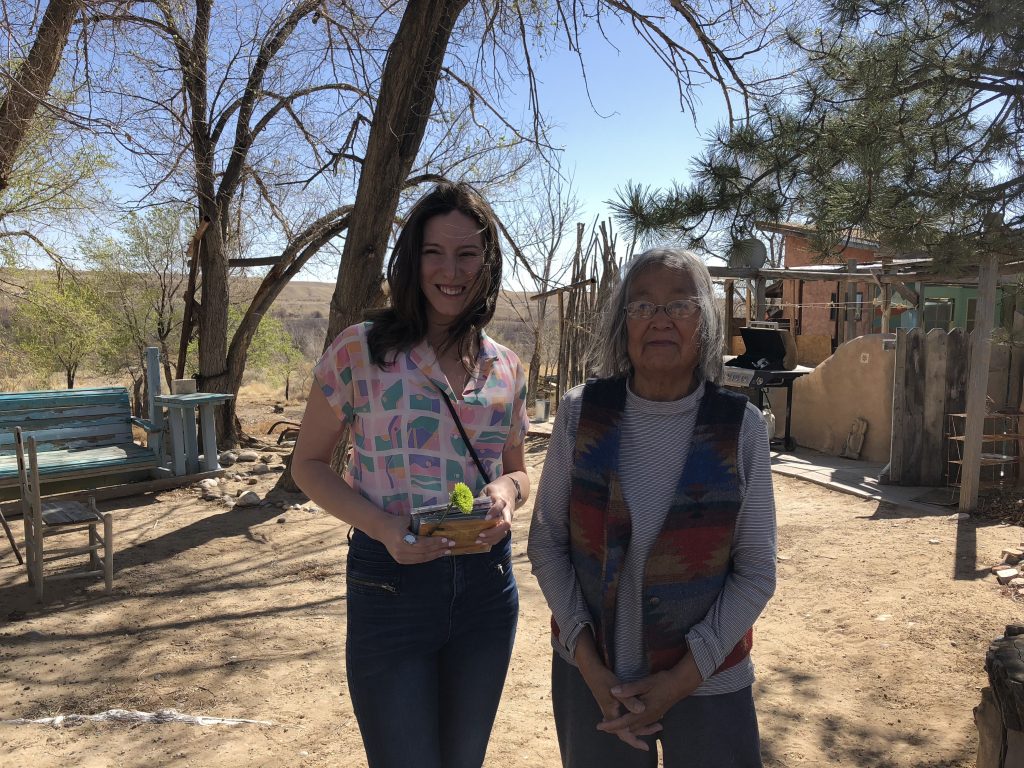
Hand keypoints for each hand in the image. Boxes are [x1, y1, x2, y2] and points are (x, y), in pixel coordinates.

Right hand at [370, 513, 452, 563]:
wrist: (382, 530)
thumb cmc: (396, 522)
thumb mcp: (407, 519)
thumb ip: (420, 524)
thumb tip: (438, 525)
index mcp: (401, 539)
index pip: (422, 543)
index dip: (435, 542)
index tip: (446, 539)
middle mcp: (400, 550)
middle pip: (424, 552)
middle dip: (439, 549)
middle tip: (451, 545)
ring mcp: (400, 557)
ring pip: (422, 559)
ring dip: (436, 555)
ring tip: (447, 551)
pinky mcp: (401, 561)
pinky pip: (418, 561)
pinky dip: (428, 558)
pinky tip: (437, 554)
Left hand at [476, 475, 516, 547]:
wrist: (509, 489)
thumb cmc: (495, 490)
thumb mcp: (486, 490)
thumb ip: (479, 499)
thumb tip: (467, 507)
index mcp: (501, 500)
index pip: (500, 506)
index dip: (493, 512)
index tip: (485, 518)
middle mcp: (507, 511)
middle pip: (506, 524)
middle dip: (494, 531)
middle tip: (480, 534)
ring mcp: (508, 518)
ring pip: (504, 532)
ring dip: (492, 538)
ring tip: (479, 540)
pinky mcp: (507, 524)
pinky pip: (502, 535)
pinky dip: (493, 540)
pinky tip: (483, 541)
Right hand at [574, 632, 660, 751]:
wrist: (592, 672)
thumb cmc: (604, 680)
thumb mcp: (617, 689)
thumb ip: (629, 700)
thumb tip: (642, 710)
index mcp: (612, 715)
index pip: (624, 734)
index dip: (635, 741)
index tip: (646, 747)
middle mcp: (611, 716)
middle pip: (626, 731)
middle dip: (640, 734)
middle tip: (656, 731)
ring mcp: (611, 711)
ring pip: (625, 725)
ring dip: (637, 726)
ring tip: (652, 725)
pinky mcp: (612, 706)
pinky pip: (624, 718)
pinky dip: (632, 720)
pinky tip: (639, 715)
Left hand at [596, 654, 701, 736]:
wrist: (680, 684)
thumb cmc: (663, 682)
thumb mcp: (645, 683)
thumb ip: (629, 689)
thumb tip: (613, 691)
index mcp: (643, 712)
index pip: (623, 723)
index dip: (610, 725)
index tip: (599, 725)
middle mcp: (647, 718)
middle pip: (628, 728)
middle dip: (616, 728)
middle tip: (603, 725)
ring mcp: (652, 718)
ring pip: (636, 728)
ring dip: (624, 727)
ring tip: (613, 722)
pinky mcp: (656, 715)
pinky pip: (642, 724)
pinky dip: (633, 725)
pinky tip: (630, 719)